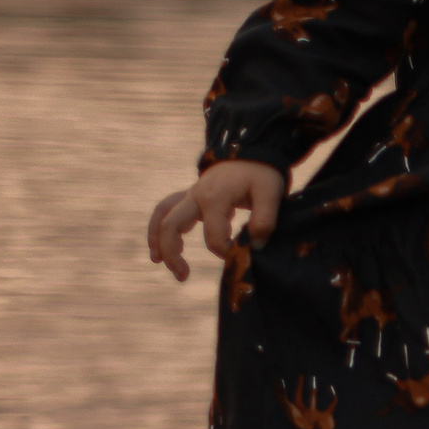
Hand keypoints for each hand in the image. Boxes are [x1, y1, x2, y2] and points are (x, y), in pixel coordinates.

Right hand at [147, 159, 283, 282]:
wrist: (252, 151)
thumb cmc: (262, 174)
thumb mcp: (270, 193)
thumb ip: (265, 220)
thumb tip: (254, 246)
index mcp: (215, 198)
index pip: (213, 238)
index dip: (226, 253)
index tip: (240, 256)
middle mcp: (196, 196)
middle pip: (170, 226)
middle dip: (172, 253)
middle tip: (183, 276)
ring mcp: (190, 194)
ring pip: (162, 216)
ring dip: (157, 239)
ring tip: (160, 262)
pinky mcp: (190, 196)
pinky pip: (166, 210)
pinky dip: (159, 227)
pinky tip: (161, 249)